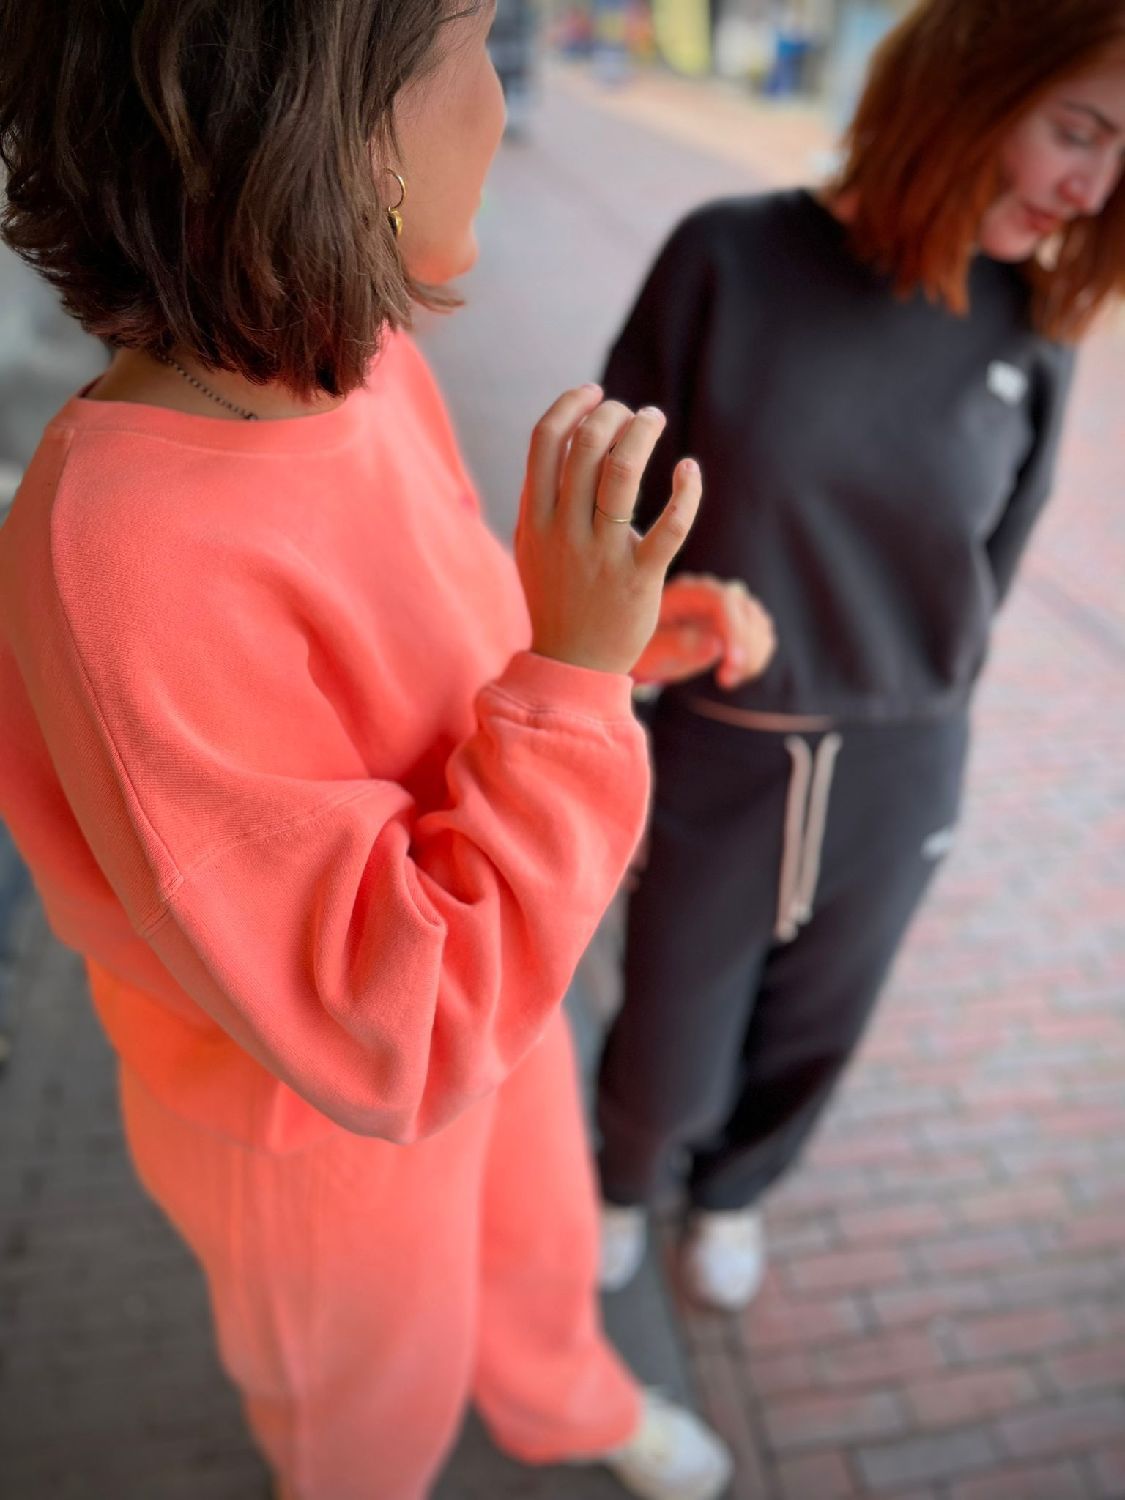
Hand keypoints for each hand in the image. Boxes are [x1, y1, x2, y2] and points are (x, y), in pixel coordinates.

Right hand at [515, 386, 701, 675]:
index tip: (594, 394)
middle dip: (613, 414)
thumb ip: (543, 496)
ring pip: (622, 473)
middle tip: (633, 413)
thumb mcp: (533, 545)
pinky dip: (686, 489)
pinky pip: (671, 526)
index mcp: (535, 520)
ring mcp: (602, 556)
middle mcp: (565, 533)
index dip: (571, 406)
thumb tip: (568, 436)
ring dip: (643, 433)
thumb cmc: (558, 597)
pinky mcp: (640, 579)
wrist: (574, 664)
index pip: (545, 442)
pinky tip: (689, 470)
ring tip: (654, 420)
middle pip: (587, 447)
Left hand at [634, 573, 776, 688]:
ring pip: (760, 623)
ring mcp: (729, 605)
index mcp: (687, 591)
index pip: (723, 600)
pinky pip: (763, 636)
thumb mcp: (650, 651)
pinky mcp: (741, 622)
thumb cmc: (645, 649)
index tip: (732, 663)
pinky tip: (731, 674)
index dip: (733, 631)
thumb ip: (677, 646)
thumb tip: (714, 645)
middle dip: (744, 648)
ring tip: (725, 678)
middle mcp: (712, 592)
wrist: (648, 651)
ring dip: (752, 655)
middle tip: (726, 679)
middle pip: (746, 609)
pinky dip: (755, 658)